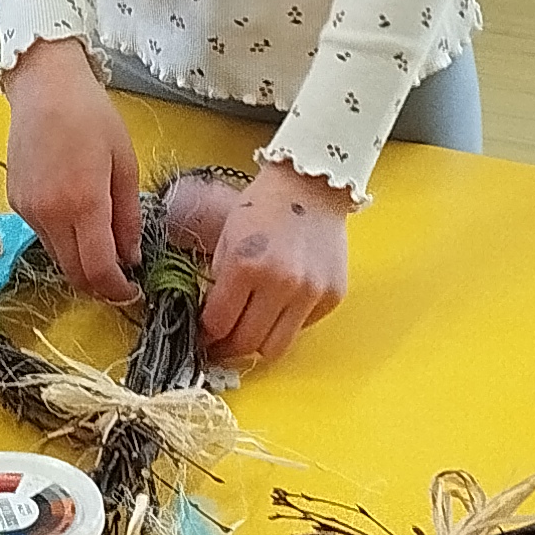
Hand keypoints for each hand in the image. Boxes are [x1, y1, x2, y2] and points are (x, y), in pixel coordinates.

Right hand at [3, 41, 141, 302]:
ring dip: (80, 263)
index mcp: (83, 204)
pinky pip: (43, 236)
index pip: (98, 270)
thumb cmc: (91, 116)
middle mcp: (49, 215)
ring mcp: (27, 211)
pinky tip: (77, 217)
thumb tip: (130, 257)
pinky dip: (63, 240)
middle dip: (99, 285)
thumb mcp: (124, 164)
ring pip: (57, 258)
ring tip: (102, 244)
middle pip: (73, 274)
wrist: (44, 86)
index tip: (133, 291)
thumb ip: (128, 216)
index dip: (117, 290)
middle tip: (120, 278)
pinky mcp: (15, 203)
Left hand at [199, 161, 347, 363]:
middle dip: (227, 349)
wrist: (312, 185)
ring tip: (247, 333)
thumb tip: (211, 322)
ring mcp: (311, 292)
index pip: (219, 324)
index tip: (201, 338)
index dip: (205, 336)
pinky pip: (302, 328)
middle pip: (246, 344)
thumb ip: (219, 282)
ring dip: (257, 346)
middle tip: (219, 346)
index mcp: (246, 265)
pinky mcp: (333, 296)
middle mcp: (281, 283)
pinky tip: (278, 306)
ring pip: (276, 349)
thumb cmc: (263, 206)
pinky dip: (286, 325)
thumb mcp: (227, 238)